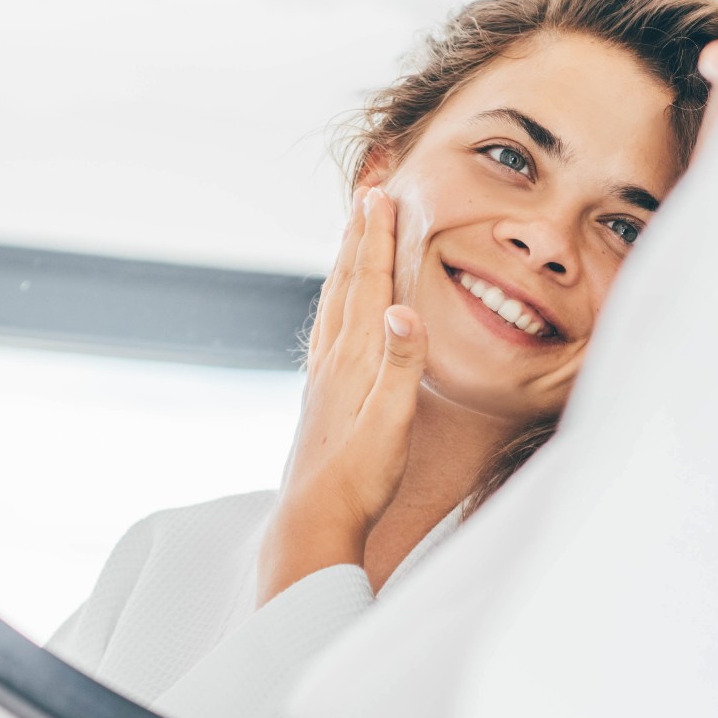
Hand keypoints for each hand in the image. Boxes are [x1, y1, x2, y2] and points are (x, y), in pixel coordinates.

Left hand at [257, 187, 428, 604]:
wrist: (314, 522)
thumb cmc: (360, 477)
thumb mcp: (392, 422)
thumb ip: (402, 365)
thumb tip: (404, 309)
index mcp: (356, 358)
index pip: (370, 283)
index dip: (377, 238)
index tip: (381, 196)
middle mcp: (334, 360)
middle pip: (347, 283)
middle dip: (359, 237)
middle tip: (367, 196)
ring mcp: (322, 378)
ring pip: (334, 306)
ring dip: (344, 265)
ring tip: (350, 237)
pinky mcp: (319, 398)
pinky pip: (328, 333)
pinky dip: (335, 305)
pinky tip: (335, 313)